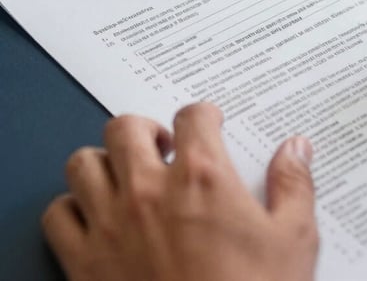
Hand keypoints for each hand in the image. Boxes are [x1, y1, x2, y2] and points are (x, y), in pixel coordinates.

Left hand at [41, 103, 317, 280]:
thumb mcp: (293, 239)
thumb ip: (294, 185)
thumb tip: (296, 148)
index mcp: (203, 178)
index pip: (193, 116)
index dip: (204, 115)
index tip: (209, 123)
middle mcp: (149, 191)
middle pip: (126, 128)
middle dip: (148, 129)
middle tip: (166, 146)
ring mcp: (110, 224)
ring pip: (84, 163)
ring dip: (106, 162)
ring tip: (129, 176)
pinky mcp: (84, 262)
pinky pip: (59, 215)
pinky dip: (74, 208)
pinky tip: (98, 217)